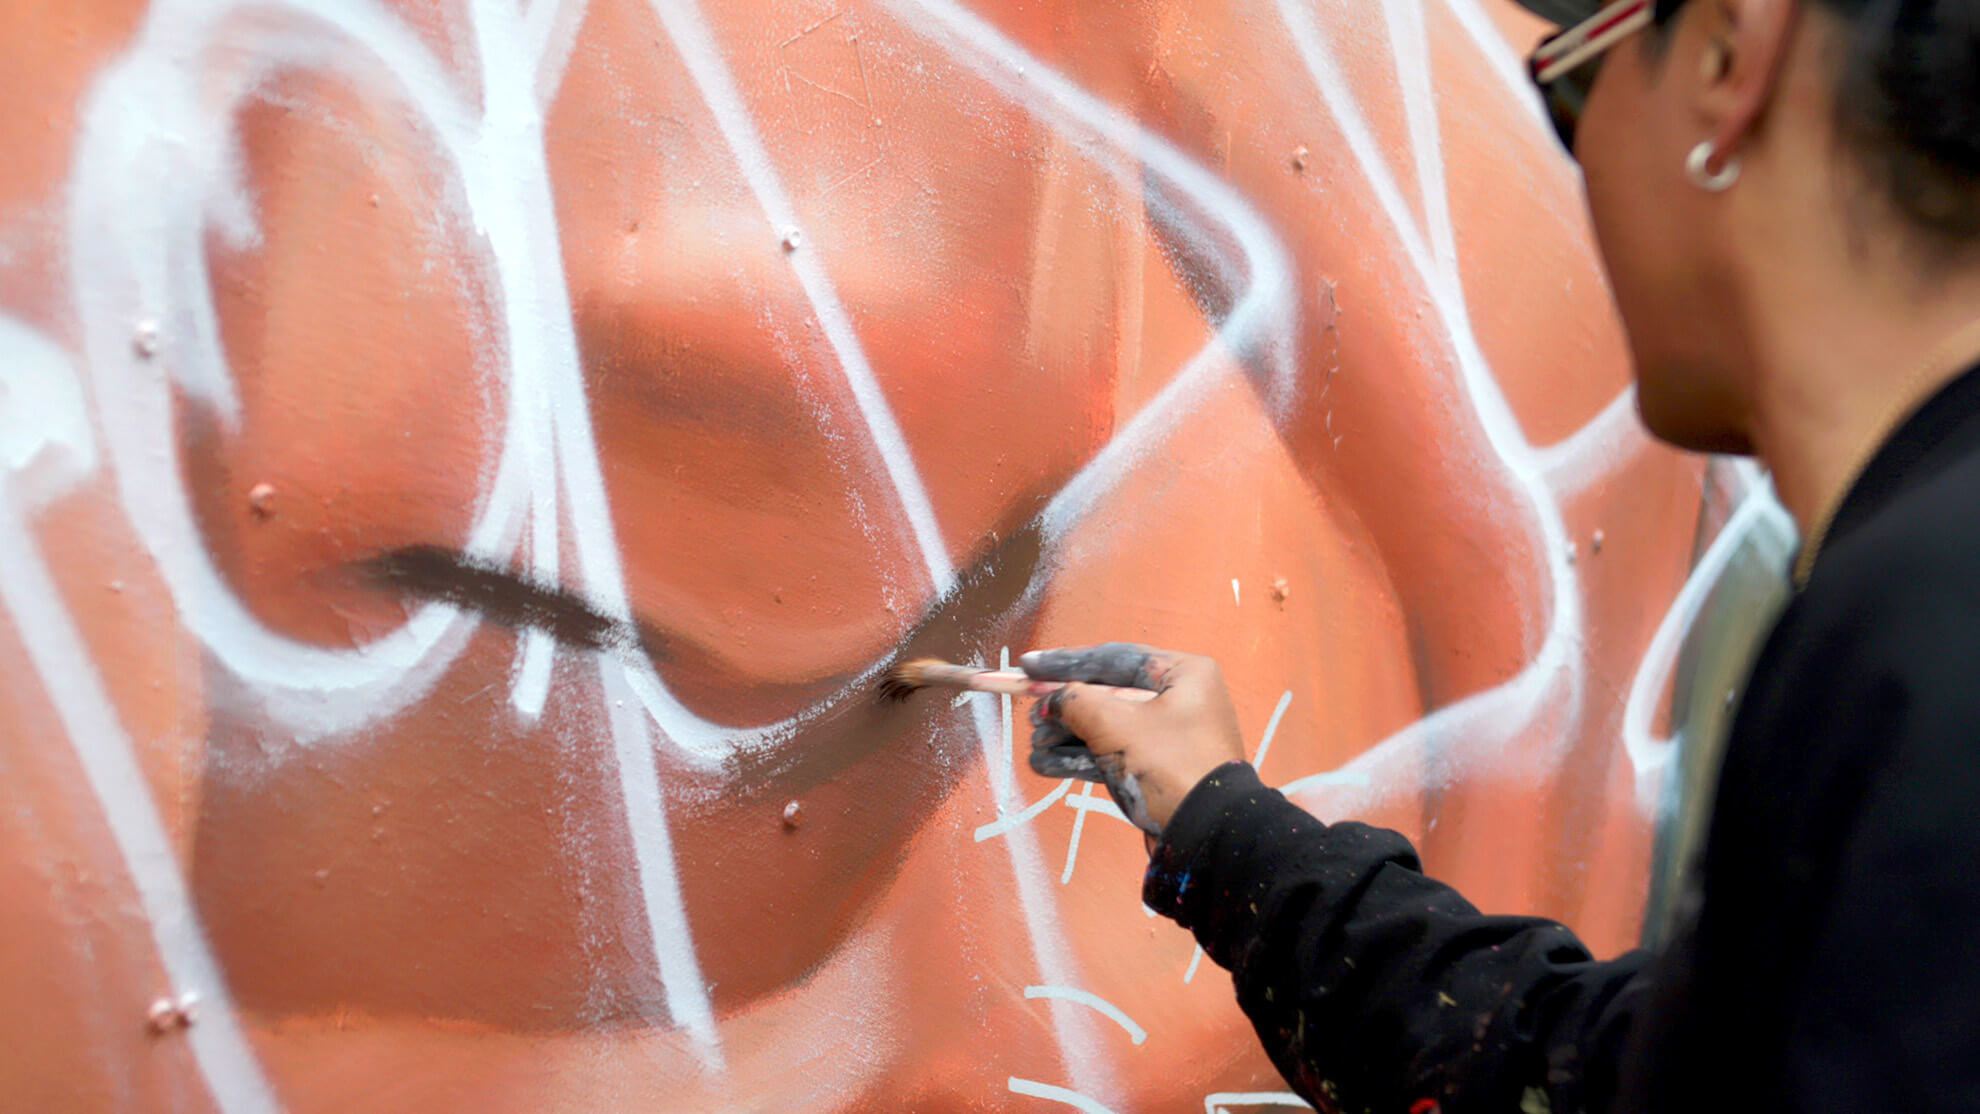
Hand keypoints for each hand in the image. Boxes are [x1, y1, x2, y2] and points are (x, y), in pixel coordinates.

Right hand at [1020, 643, 1245, 835]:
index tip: (1028, 666)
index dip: (1065, 662)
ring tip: (1034, 744)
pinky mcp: (1158, 768)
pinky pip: (1114, 754)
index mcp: (1182, 674)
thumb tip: (1051, 700)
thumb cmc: (1169, 767)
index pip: (1113, 657)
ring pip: (1107, 726)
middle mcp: (1179, 699)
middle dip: (1065, 707)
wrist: (1208, 836)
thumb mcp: (1116, 726)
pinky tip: (1044, 763)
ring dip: (1067, 735)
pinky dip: (1081, 757)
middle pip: (1107, 693)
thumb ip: (1076, 703)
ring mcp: (1169, 736)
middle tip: (1030, 713)